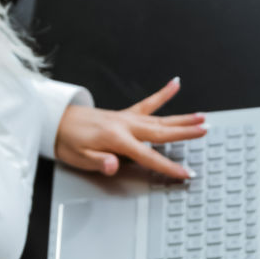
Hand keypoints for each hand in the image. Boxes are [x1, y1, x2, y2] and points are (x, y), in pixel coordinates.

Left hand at [54, 77, 205, 179]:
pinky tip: (175, 85)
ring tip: (201, 117)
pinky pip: (147, 104)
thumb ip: (99, 161)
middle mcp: (125, 125)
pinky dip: (162, 94)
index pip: (149, 156)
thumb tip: (113, 165)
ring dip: (182, 118)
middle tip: (205, 131)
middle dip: (185, 133)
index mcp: (117, 138)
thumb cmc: (67, 141)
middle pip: (161, 131)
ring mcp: (126, 118)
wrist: (54, 122)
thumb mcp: (79, 157)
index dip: (169, 167)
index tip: (186, 173)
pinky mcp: (124, 114)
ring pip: (160, 118)